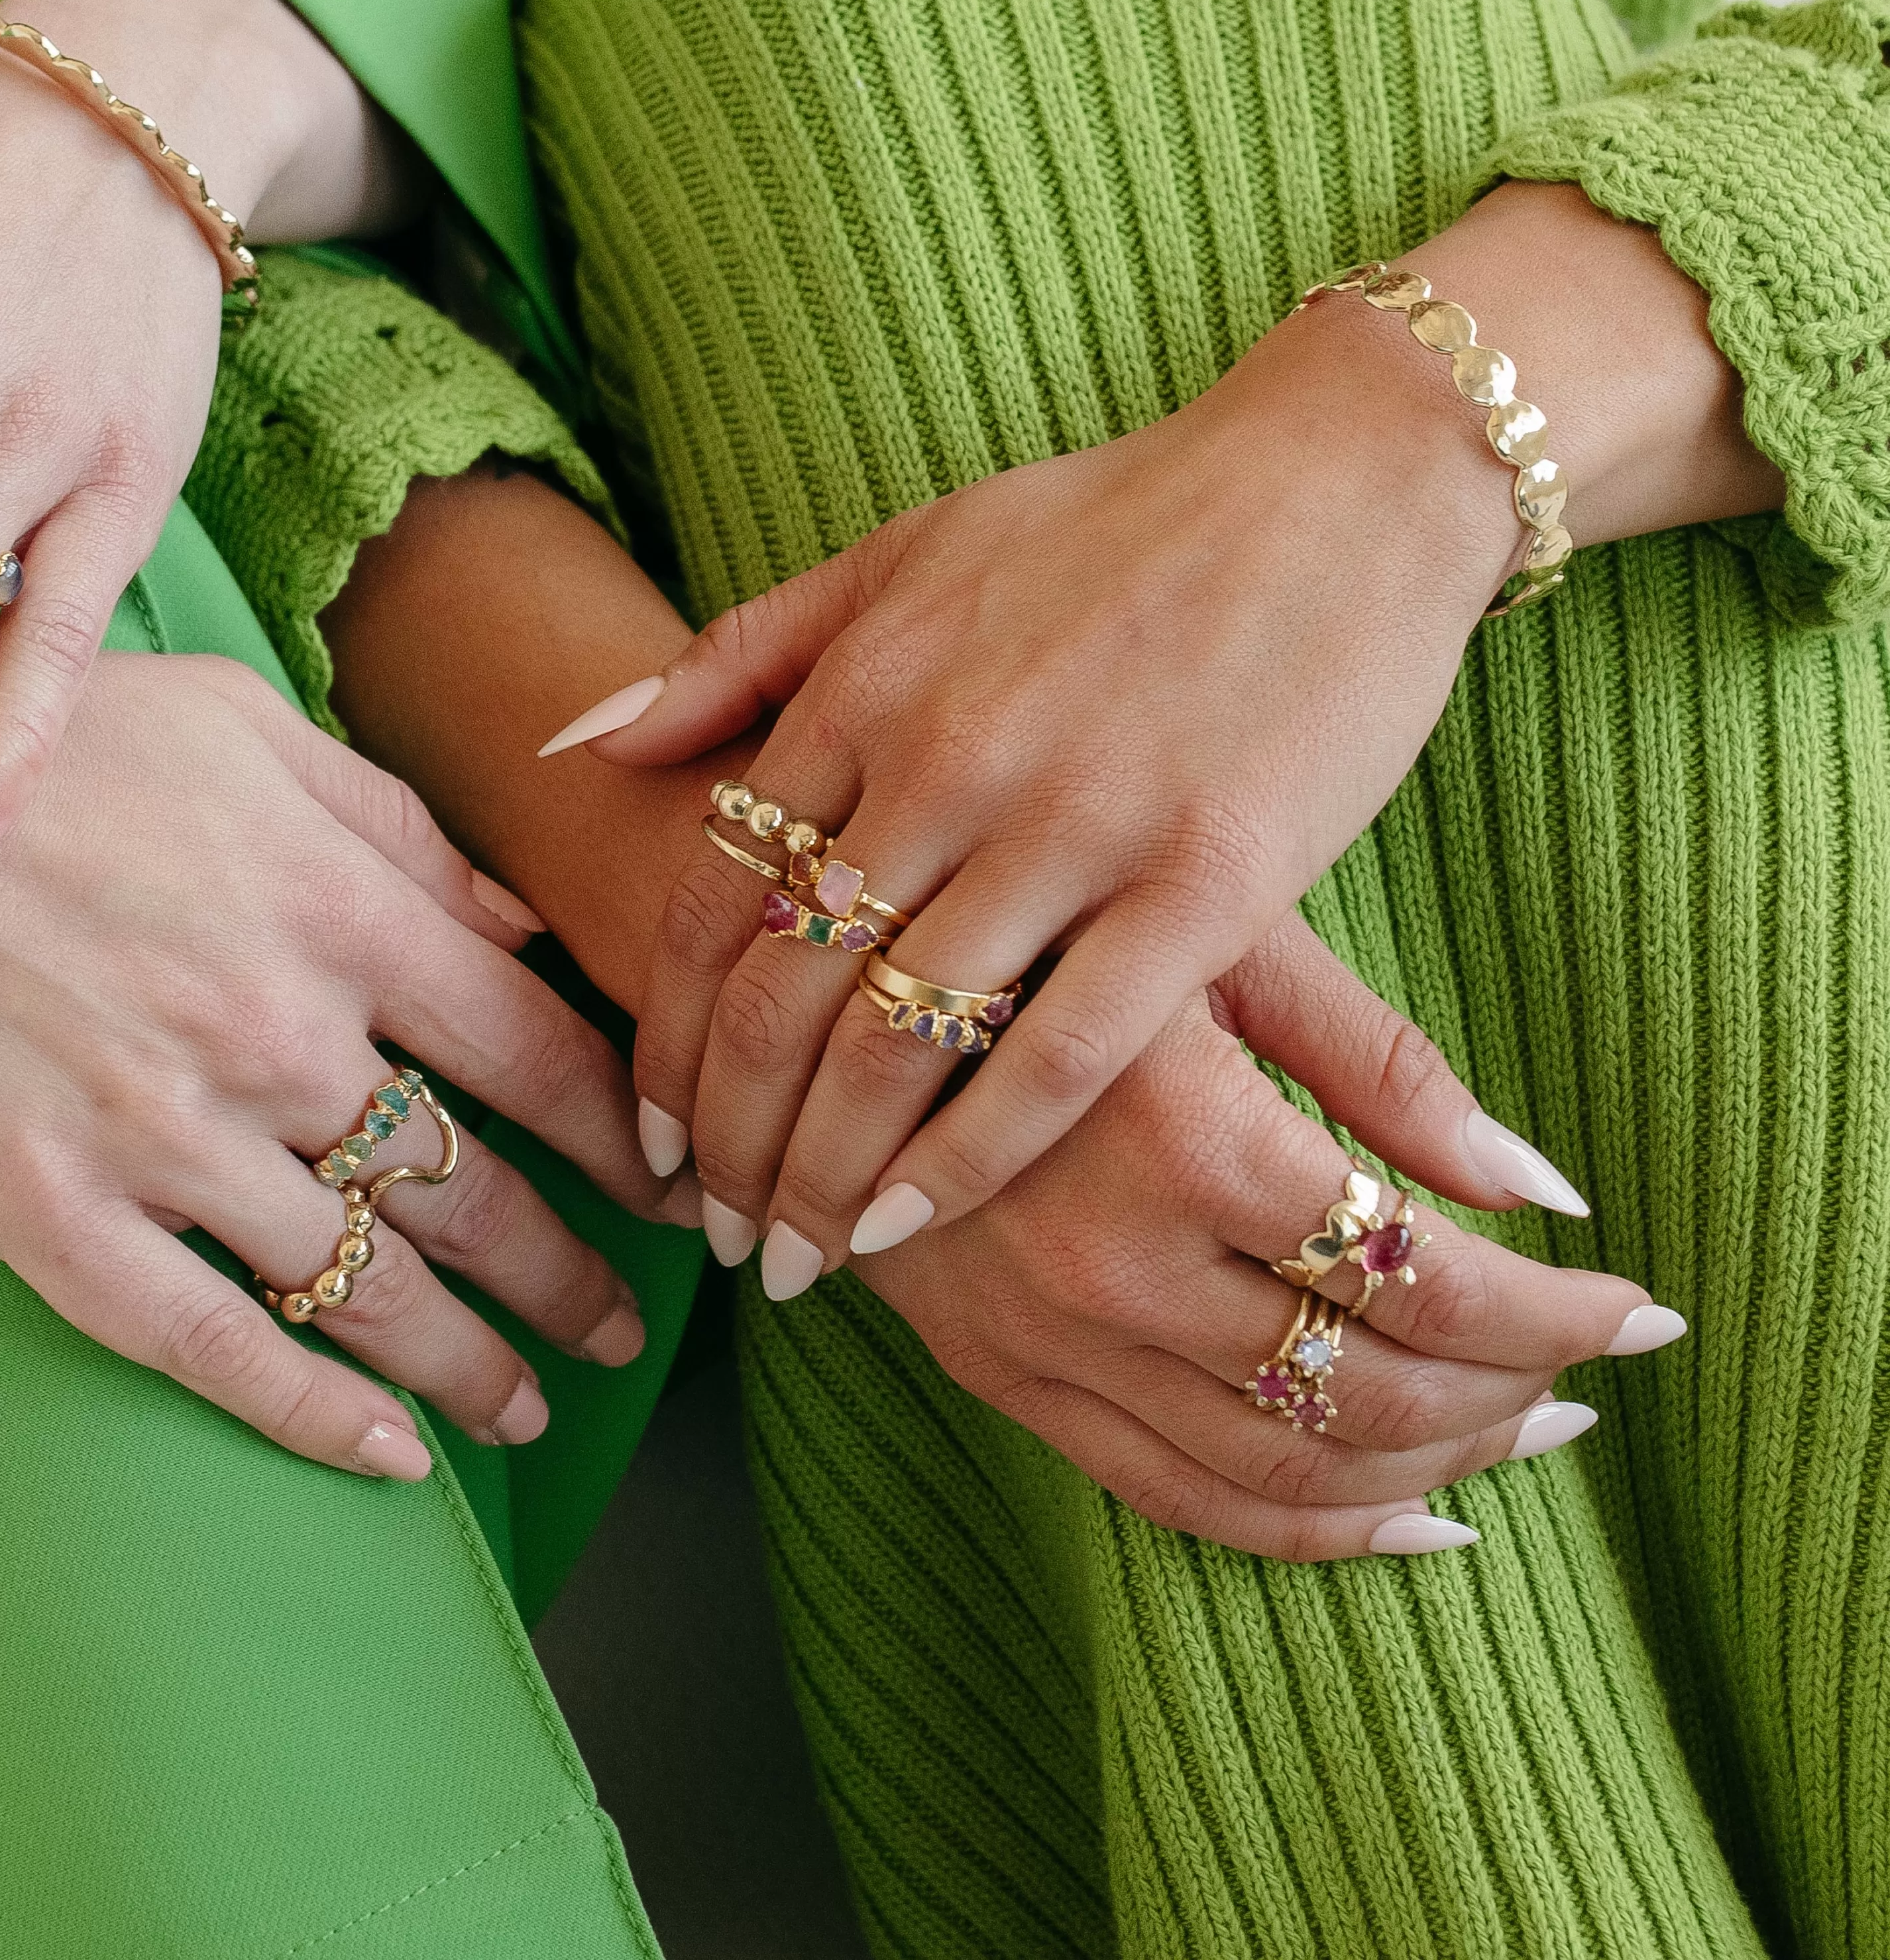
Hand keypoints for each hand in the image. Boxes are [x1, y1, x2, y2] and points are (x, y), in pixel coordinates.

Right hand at [0, 647, 680, 1473]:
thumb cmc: (39, 744)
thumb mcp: (240, 724)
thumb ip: (393, 823)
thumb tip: (520, 914)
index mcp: (335, 907)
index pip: (535, 1052)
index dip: (625, 1135)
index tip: (676, 1186)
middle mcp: (272, 1034)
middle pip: (472, 1189)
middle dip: (570, 1272)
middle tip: (626, 1332)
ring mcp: (160, 1136)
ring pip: (362, 1286)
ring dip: (470, 1362)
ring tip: (532, 1406)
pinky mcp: (50, 1216)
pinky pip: (211, 1346)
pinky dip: (313, 1414)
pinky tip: (389, 1460)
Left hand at [565, 186, 1784, 1255]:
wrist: (1338, 484)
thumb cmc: (1111, 523)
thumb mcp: (901, 548)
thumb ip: (739, 651)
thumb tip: (579, 740)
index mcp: (864, 684)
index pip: (714, 896)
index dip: (666, 1036)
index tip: (648, 1133)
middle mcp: (945, 759)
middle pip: (784, 992)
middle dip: (729, 1136)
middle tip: (707, 1230)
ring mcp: (1074, 823)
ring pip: (899, 1042)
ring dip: (824, 1173)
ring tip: (792, 1258)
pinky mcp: (1205, 881)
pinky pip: (1061, 1055)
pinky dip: (970, 1158)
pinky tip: (914, 1228)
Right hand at [852, 935, 1679, 1559]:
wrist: (811, 965)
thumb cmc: (1036, 914)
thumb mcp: (1213, 938)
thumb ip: (1381, 1063)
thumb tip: (1545, 1184)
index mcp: (1181, 1134)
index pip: (1424, 1278)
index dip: (1556, 1311)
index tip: (1637, 1312)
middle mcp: (1110, 1262)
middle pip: (1372, 1393)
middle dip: (1513, 1398)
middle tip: (1588, 1377)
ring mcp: (1043, 1338)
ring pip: (1284, 1471)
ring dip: (1432, 1474)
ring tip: (1516, 1439)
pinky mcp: (995, 1377)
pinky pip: (1175, 1503)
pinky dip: (1306, 1535)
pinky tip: (1403, 1519)